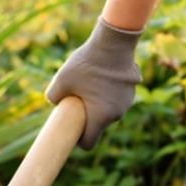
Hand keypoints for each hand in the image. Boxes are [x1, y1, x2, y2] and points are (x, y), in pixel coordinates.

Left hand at [46, 19, 141, 149]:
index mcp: (100, 117)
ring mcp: (127, 103)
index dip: (79, 140)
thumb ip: (53, 97)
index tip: (73, 130)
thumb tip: (54, 103)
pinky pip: (117, 99)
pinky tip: (102, 77)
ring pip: (108, 111)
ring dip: (99, 105)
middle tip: (77, 101)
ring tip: (90, 85)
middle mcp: (116, 114)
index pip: (89, 143)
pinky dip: (109, 94)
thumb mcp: (61, 80)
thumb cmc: (87, 64)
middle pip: (99, 125)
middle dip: (88, 118)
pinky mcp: (132, 90)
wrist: (113, 43)